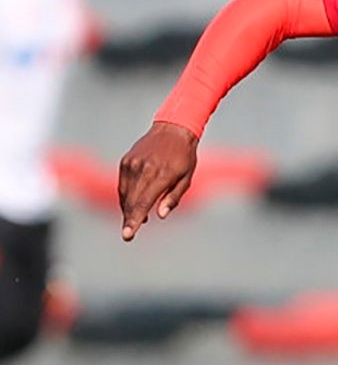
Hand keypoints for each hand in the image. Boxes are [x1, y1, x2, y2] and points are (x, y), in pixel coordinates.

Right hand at [117, 122, 198, 240]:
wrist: (173, 129)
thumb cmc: (184, 157)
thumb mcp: (186, 177)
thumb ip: (173, 197)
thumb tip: (159, 215)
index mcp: (161, 174)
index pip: (143, 203)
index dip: (134, 221)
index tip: (127, 235)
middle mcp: (143, 169)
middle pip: (131, 202)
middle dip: (129, 219)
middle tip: (129, 234)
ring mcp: (132, 164)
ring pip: (125, 194)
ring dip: (128, 209)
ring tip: (137, 218)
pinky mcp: (126, 161)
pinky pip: (123, 184)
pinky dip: (126, 196)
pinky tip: (134, 203)